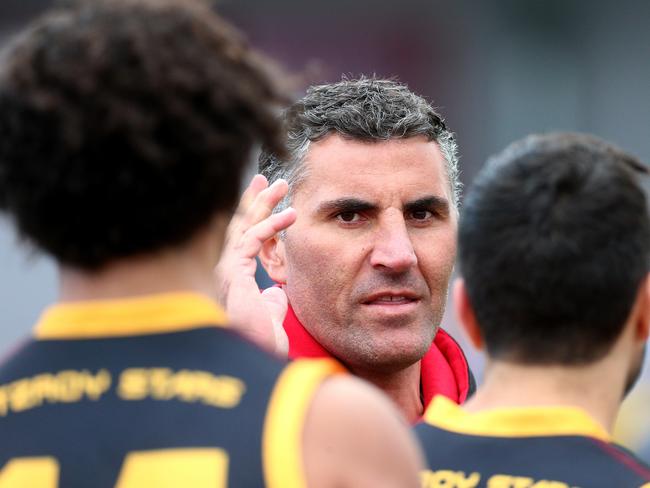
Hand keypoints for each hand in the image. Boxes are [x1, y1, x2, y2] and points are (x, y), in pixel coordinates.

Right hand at [215, 174, 295, 355]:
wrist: (253, 362)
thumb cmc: (259, 343)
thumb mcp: (268, 314)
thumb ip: (270, 300)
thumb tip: (275, 292)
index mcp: (231, 276)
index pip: (238, 237)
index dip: (249, 214)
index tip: (261, 195)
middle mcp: (222, 269)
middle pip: (236, 224)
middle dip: (253, 199)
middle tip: (267, 179)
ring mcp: (224, 269)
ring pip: (242, 225)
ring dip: (263, 203)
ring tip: (282, 185)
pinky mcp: (233, 273)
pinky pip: (252, 239)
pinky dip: (272, 225)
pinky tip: (291, 215)